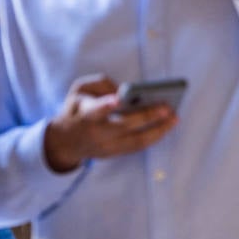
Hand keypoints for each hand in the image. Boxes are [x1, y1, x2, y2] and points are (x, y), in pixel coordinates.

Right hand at [43, 75, 176, 171]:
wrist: (64, 142)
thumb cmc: (77, 109)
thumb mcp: (79, 90)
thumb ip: (100, 84)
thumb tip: (125, 90)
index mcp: (85, 115)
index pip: (95, 110)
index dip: (106, 105)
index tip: (117, 98)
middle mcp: (96, 133)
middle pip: (123, 126)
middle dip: (146, 117)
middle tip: (167, 107)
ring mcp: (106, 147)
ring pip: (136, 141)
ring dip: (158, 130)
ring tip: (174, 118)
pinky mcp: (115, 154)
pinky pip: (138, 146)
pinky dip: (155, 136)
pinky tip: (167, 126)